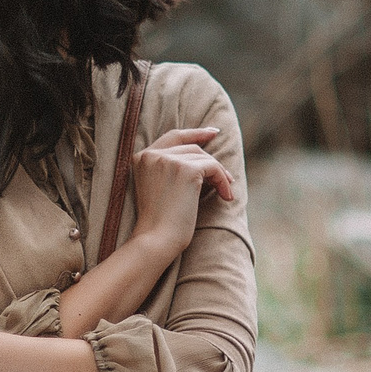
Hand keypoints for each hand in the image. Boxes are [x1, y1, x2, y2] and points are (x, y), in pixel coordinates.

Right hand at [127, 126, 237, 258]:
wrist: (156, 239)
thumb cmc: (159, 223)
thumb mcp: (159, 188)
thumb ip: (171, 169)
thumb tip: (204, 158)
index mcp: (142, 158)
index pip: (173, 136)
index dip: (195, 133)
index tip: (213, 132)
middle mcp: (152, 154)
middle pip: (191, 147)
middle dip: (211, 161)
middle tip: (228, 177)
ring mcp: (168, 160)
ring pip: (204, 157)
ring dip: (219, 174)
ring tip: (225, 192)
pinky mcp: (186, 169)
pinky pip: (213, 168)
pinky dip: (223, 181)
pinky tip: (226, 196)